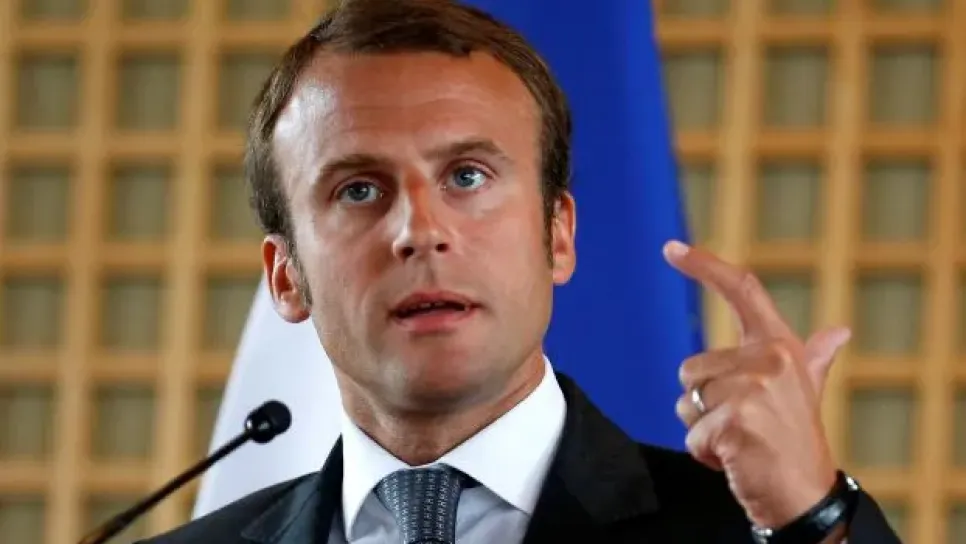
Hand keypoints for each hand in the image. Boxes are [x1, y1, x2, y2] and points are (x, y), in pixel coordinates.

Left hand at [664, 240, 850, 528]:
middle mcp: (769, 360)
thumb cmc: (797, 440)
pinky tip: (735, 458)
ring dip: (702, 429)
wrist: (805, 495)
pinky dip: (704, 453)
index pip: (741, 291)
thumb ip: (815, 357)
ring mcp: (753, 390)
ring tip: (740, 441)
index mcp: (780, 346)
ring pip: (686, 402)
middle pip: (691, 368)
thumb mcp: (806, 391)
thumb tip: (840, 331)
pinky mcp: (736, 421)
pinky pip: (692, 433)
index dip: (705, 265)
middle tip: (741, 425)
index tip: (670, 247)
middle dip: (702, 404)